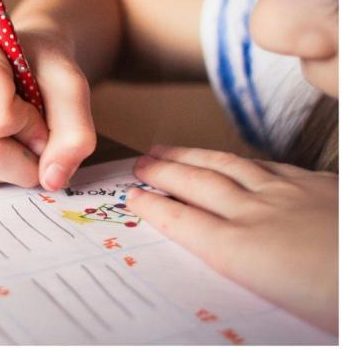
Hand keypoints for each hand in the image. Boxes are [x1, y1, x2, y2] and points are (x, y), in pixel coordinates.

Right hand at [0, 28, 95, 189]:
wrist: (20, 61)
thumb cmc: (40, 66)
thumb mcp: (70, 85)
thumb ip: (74, 131)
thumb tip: (52, 179)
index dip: (31, 125)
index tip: (38, 107)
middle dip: (26, 156)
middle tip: (38, 134)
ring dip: (13, 165)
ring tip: (16, 131)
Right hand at [126, 145, 337, 333]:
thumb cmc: (334, 301)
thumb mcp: (280, 307)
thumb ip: (243, 275)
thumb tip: (219, 261)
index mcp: (242, 252)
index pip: (183, 221)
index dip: (154, 206)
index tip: (132, 197)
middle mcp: (257, 216)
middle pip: (198, 185)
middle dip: (164, 172)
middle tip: (140, 163)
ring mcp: (288, 194)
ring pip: (227, 166)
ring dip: (192, 157)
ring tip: (168, 149)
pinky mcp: (318, 186)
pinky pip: (267, 165)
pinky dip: (240, 160)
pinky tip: (234, 159)